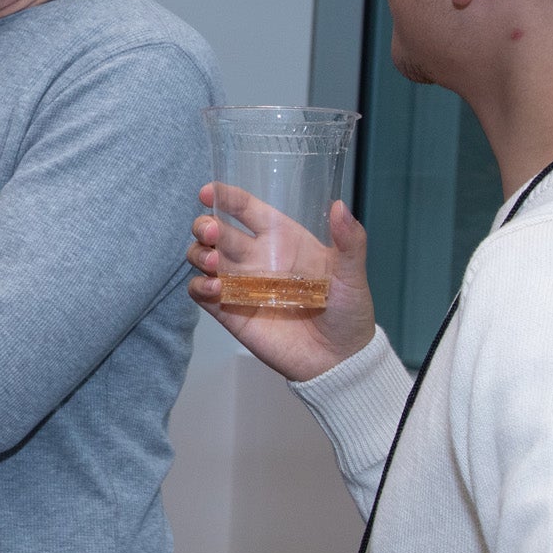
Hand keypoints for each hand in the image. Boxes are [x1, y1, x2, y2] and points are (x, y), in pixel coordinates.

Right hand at [185, 186, 375, 382]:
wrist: (339, 359)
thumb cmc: (348, 311)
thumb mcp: (353, 274)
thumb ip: (349, 241)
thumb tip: (340, 205)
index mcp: (281, 238)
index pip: (246, 209)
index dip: (225, 196)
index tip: (208, 192)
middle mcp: (254, 257)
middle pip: (215, 231)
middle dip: (205, 225)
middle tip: (211, 232)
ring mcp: (239, 284)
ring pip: (202, 258)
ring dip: (198, 254)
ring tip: (213, 263)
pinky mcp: (229, 312)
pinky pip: (201, 293)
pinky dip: (199, 286)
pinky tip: (214, 288)